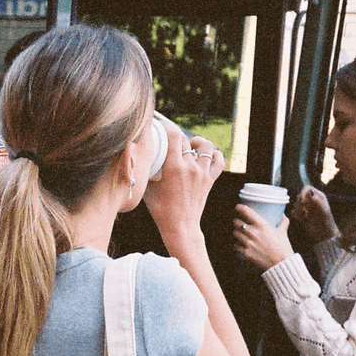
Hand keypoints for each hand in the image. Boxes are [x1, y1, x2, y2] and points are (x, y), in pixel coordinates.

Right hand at [143, 119, 223, 249]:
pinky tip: (206, 156)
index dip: (167, 127)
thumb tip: (136, 159)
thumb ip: (144, 173)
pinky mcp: (210, 180)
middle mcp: (190, 167)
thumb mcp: (147, 190)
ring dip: (198, 143)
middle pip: (185, 139)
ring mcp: (202, 173)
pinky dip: (215, 155)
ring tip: (191, 146)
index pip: (173, 135)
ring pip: (206, 146)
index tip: (161, 127)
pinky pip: (219, 161)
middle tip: (170, 140)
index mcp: (173, 168)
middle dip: (177, 137)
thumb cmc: (161, 211)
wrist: (180, 228)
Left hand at [233, 205, 293, 269]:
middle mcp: (252, 232)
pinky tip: (240, 244)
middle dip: (236, 221)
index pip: (245, 211)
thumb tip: (282, 216)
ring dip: (236, 232)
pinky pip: (235, 245)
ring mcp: (248, 243)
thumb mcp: (283, 231)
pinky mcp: (245, 252)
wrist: (281, 263)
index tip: (238, 207)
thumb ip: (283, 222)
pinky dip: (237, 244)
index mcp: (261, 225)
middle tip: (238, 222)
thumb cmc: (283, 247)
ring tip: (239, 233)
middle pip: (236, 222)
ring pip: (235, 233)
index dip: (239, 208)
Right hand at [291, 185, 338, 242]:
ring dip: (297, 209)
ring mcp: (306, 208)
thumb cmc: (327, 222)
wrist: (324, 235)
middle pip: (299, 195)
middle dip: (299, 202)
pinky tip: (302, 219)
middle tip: (303, 210)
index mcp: (318, 196)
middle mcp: (311, 200)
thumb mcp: (323, 210)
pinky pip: (294, 212)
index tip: (302, 200)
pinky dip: (296, 215)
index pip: (307, 188)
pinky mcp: (301, 215)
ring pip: (296, 204)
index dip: (303, 193)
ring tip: (304, 216)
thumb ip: (317, 200)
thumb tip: (309, 191)